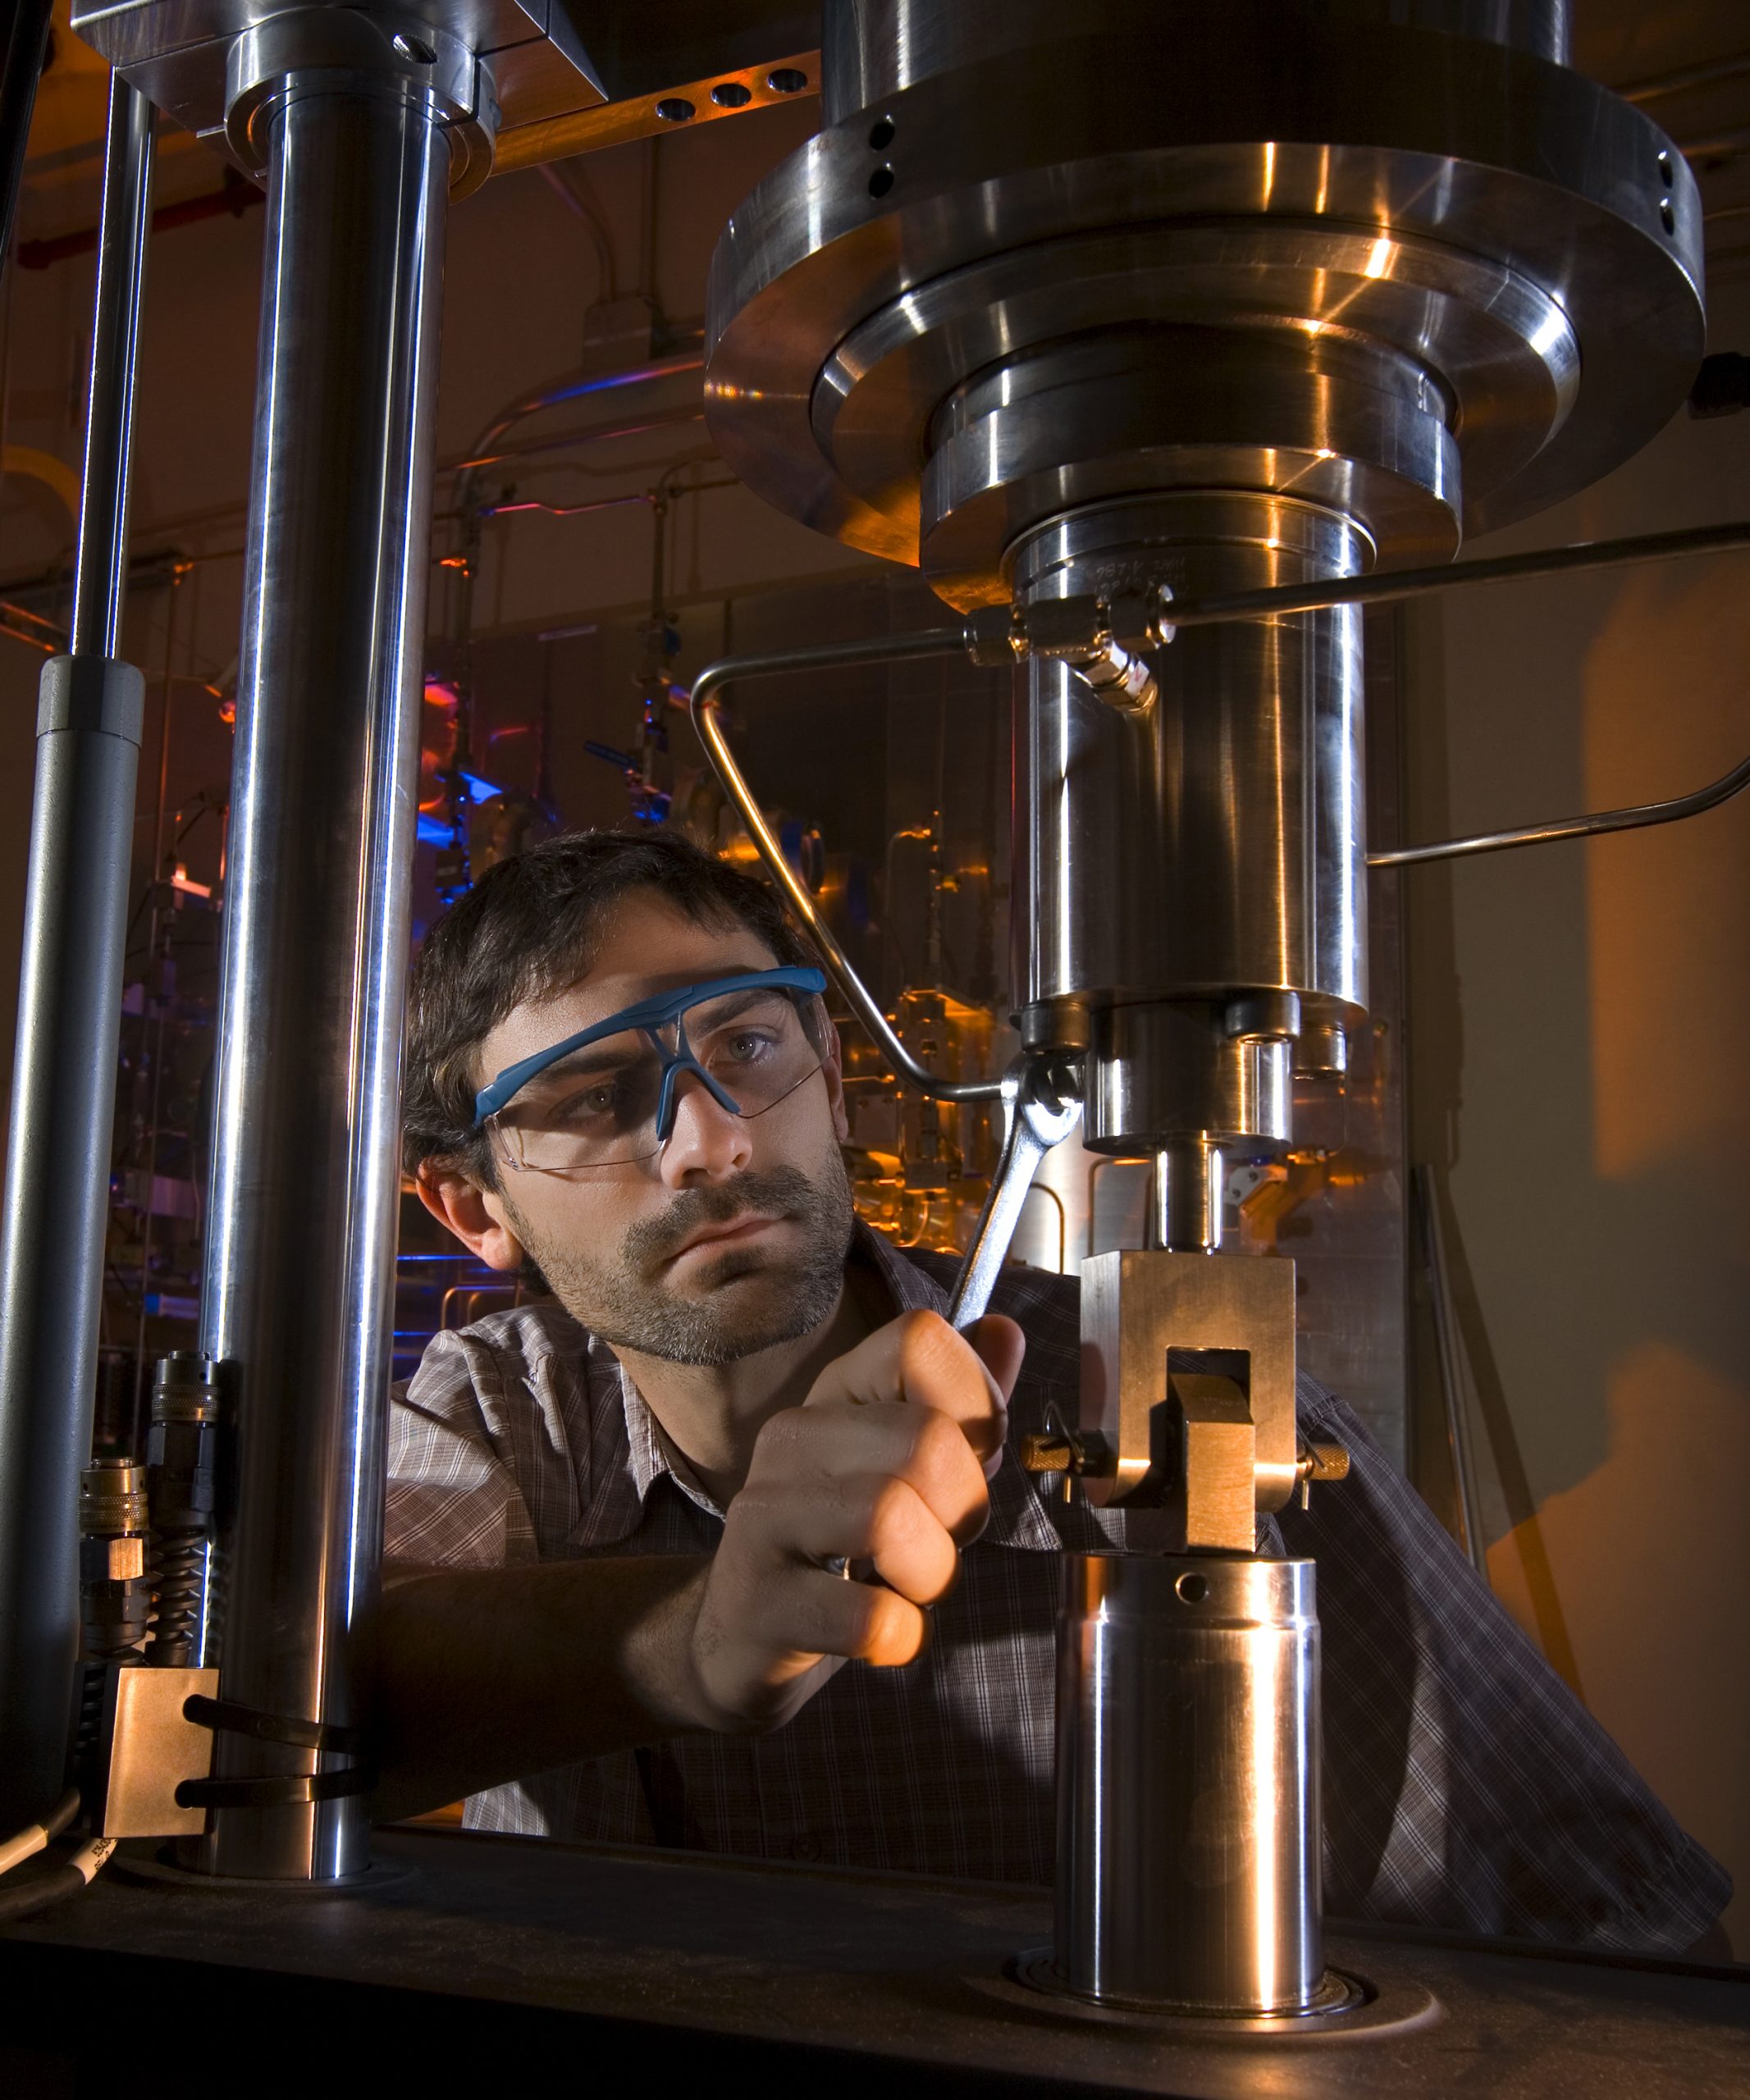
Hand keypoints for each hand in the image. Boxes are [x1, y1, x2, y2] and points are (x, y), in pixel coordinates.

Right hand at [680, 1309, 1025, 1732]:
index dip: (976, 1403)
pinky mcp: (757, 1600)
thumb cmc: (845, 1542)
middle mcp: (792, 1436)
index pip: (919, 1341)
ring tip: (908, 1584)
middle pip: (926, 1439)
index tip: (967, 1459)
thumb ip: (963, 1404)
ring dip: (931, 1572)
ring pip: (890, 1518)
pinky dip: (901, 1634)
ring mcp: (763, 1515)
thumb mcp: (908, 1465)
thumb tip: (1007, 1330)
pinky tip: (884, 1633)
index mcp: (837, 1391)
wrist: (744, 1637)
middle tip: (939, 1538)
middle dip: (963, 1506)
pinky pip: (868, 1617)